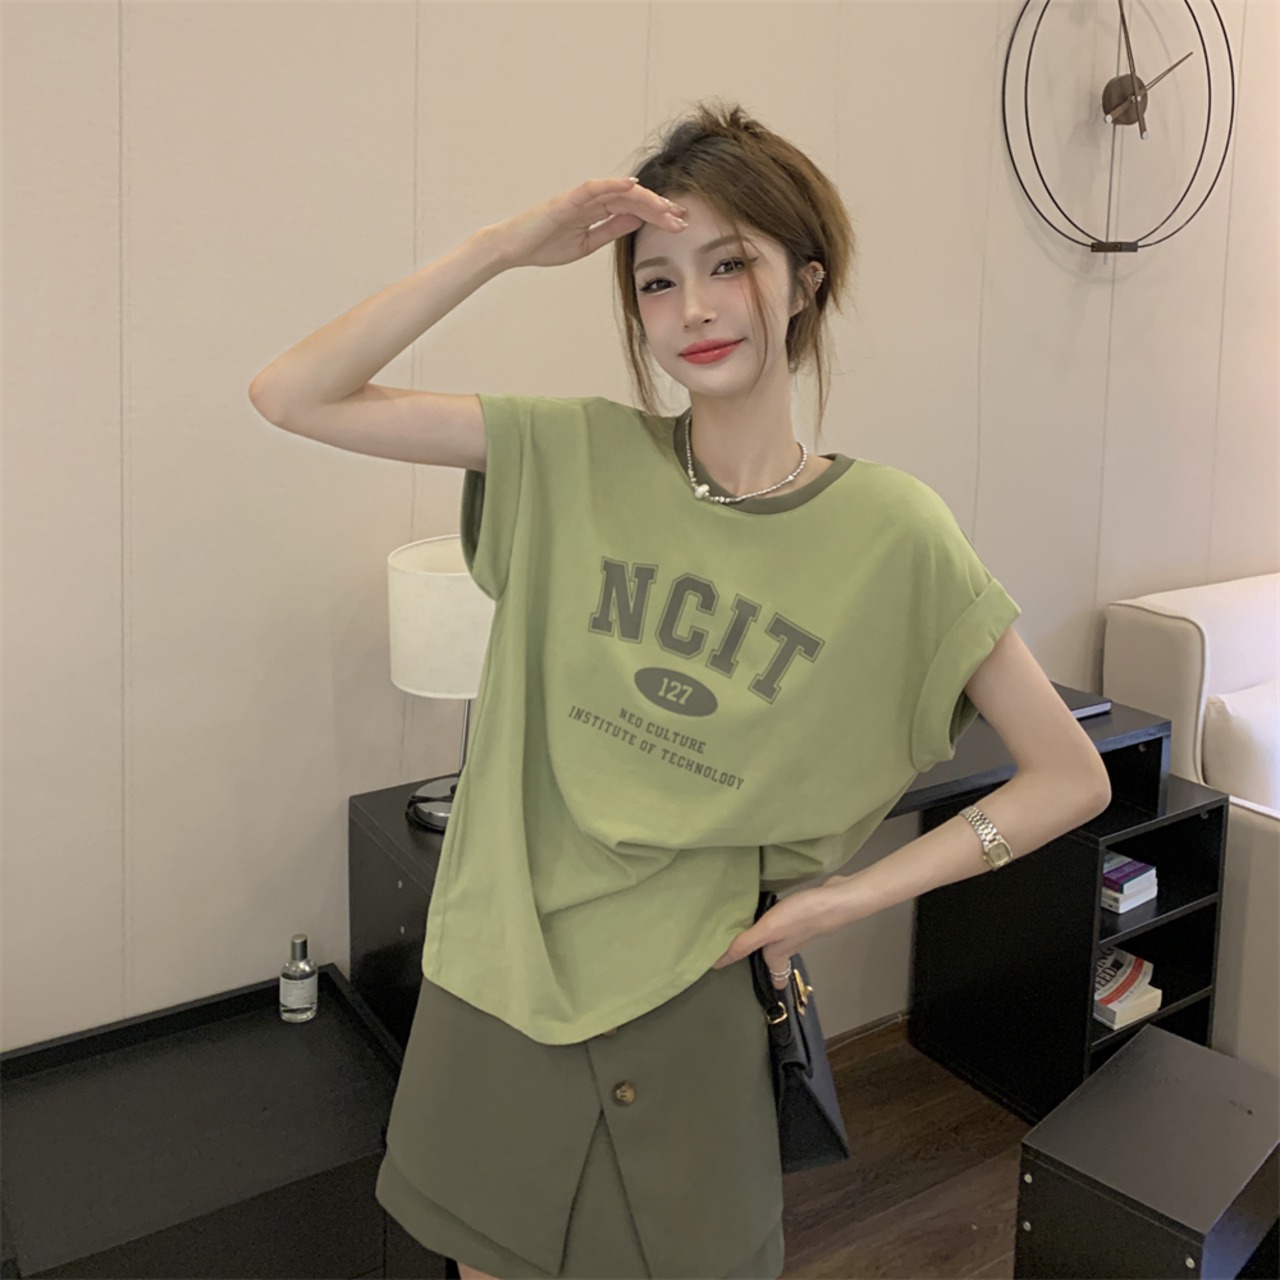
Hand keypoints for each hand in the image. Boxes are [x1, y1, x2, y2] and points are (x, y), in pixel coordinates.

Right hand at [491, 177, 687, 270]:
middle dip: (659, 208)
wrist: (512, 249)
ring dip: (645, 199)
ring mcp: (579, 198)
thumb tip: (637, 220)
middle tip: (683, 218)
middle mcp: (591, 200)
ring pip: (619, 192)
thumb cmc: (544, 245)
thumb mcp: (587, 242)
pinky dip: (613, 184)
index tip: (679, 225)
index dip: (657, 215)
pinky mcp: (566, 200)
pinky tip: (632, 185)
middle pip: (632, 199)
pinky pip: (593, 188)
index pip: (633, 209)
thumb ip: (611, 229)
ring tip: (667, 208)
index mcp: (596, 212)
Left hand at [711, 880, 847, 988]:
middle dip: (763, 959)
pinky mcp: (805, 913)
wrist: (839, 899)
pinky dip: (778, 920)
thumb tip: (718, 963)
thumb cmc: (802, 916)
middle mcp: (788, 945)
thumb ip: (744, 944)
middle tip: (744, 954)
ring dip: (768, 939)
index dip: (762, 979)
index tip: (748, 981)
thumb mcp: (769, 930)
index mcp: (778, 954)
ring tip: (750, 932)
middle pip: (775, 959)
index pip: (771, 976)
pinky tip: (771, 910)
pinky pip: (787, 922)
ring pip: (780, 941)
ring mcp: (799, 929)